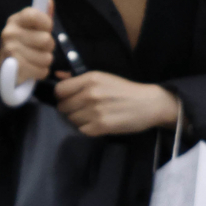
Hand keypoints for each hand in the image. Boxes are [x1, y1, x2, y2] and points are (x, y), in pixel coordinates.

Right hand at [0, 0, 54, 92]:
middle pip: (46, 40)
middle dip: (48, 47)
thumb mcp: (30, 28)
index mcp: (15, 20)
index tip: (45, 29)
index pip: (35, 15)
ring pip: (47, 58)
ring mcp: (11, 51)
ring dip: (44, 62)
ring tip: (33, 60)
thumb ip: (42, 14)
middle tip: (38, 49)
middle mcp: (10, 33)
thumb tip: (49, 0)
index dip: (47, 23)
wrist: (2, 69)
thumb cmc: (22, 44)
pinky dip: (40, 72)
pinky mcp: (16, 69)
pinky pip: (43, 71)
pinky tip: (31, 69)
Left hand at [55, 72, 179, 136]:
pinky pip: (82, 130)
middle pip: (63, 107)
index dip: (61, 96)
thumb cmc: (123, 90)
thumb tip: (57, 75)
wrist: (148, 104)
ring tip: (90, 117)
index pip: (59, 90)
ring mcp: (95, 111)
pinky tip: (95, 124)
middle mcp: (90, 94)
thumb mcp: (102, 77)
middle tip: (80, 109)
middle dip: (69, 109)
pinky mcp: (101, 126)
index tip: (68, 99)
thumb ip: (78, 78)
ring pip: (71, 120)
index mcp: (90, 79)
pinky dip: (87, 128)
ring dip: (78, 120)